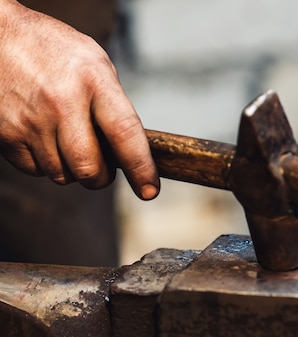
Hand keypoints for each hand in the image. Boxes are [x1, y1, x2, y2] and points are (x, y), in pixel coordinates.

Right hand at [0, 1, 158, 199]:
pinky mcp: (6, 133)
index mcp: (93, 80)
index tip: (149, 190)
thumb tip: (130, 151)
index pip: (125, 134)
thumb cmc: (54, 50)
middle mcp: (62, 101)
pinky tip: (45, 138)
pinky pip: (35, 170)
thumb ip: (114, 104)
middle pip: (89, 168)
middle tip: (103, 169)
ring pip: (62, 174)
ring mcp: (31, 119)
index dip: (141, 168)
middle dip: (101, 178)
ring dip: (72, 169)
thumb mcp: (96, 64)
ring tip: (68, 140)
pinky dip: (45, 164)